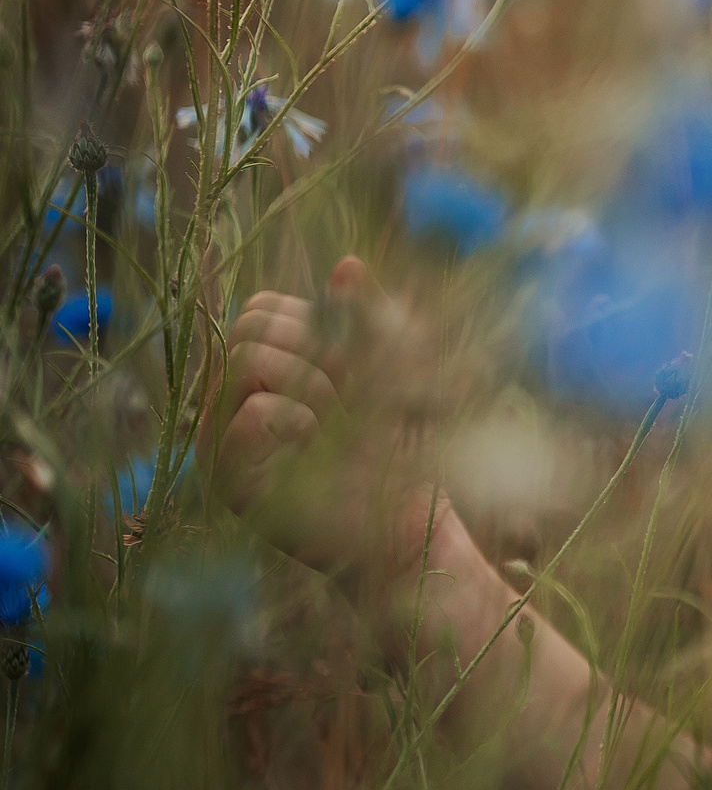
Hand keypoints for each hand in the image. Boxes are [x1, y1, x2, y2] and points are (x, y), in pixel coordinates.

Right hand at [204, 255, 441, 584]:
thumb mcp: (397, 367)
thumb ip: (373, 317)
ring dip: (313, 385)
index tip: (351, 363)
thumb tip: (348, 266)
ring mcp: (221, 443)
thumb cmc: (400, 445)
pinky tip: (314, 447)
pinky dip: (297, 420)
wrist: (412, 523)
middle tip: (347, 399)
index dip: (313, 323)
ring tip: (334, 428)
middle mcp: (228, 403)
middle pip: (248, 328)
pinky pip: (250, 414)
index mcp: (259, 372)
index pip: (259, 308)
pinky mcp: (230, 482)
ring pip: (246, 361)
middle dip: (315, 352)